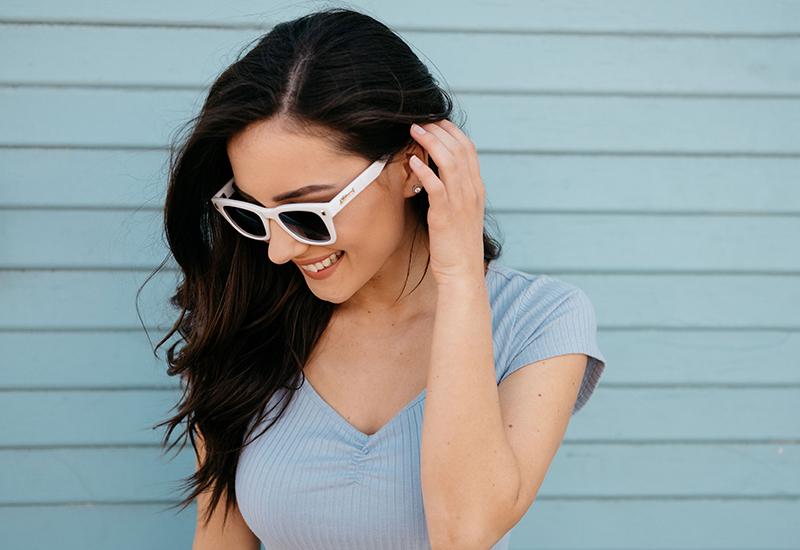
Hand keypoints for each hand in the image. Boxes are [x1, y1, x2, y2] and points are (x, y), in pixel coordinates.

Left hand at [408, 119, 485, 285]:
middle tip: (420, 120)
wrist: (462, 272)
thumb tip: (435, 174)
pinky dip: (425, 170)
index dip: (451, 131)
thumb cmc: (456, 245)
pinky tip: (412, 161)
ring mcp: (460, 202)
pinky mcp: (445, 215)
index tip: (434, 121)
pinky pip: (436, 186)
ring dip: (431, 142)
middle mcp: (471, 191)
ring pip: (450, 162)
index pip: (468, 149)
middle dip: (439, 130)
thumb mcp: (459, 212)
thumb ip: (452, 191)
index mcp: (476, 188)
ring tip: (414, 131)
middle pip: (459, 149)